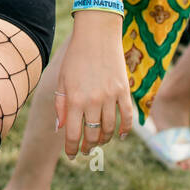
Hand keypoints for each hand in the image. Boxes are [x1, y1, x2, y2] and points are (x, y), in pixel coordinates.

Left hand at [54, 13, 132, 158]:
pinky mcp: (124, 91)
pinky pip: (127, 117)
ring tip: (99, 141)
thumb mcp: (62, 79)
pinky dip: (125, 130)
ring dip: (104, 139)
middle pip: (92, 135)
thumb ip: (61, 105)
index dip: (72, 148)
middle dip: (88, 146)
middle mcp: (93, 101)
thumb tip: (61, 129)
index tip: (72, 155)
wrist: (97, 34)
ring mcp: (110, 96)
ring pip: (110, 129)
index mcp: (75, 99)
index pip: (73, 134)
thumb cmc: (75, 56)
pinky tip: (121, 136)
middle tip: (85, 149)